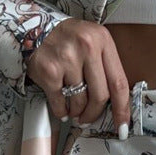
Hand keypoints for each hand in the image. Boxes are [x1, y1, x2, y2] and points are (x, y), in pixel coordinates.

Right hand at [25, 17, 130, 131]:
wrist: (33, 28)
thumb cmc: (66, 39)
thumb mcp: (92, 41)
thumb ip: (104, 65)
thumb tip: (115, 103)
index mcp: (103, 40)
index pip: (119, 82)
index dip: (122, 108)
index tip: (123, 126)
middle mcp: (87, 47)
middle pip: (101, 95)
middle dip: (95, 113)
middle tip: (88, 119)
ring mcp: (67, 59)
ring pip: (80, 101)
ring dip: (77, 112)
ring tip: (73, 110)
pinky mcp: (49, 71)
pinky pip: (60, 102)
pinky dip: (61, 110)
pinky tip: (61, 108)